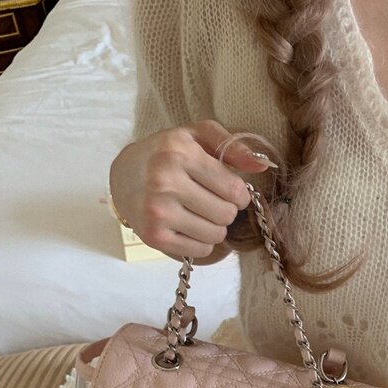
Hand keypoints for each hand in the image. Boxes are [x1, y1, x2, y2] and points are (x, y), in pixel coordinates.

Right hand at [108, 119, 269, 259]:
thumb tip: (263, 165)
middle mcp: (165, 182)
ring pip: (215, 235)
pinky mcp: (153, 236)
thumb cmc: (167, 153)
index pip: (234, 190)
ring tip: (199, 213)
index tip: (230, 191)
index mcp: (179, 153)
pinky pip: (200, 250)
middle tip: (211, 201)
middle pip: (226, 215)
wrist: (124, 175)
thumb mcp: (197, 136)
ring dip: (215, 227)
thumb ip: (232, 146)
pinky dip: (201, 242)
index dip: (240, 194)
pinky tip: (188, 226)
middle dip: (226, 210)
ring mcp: (158, 211)